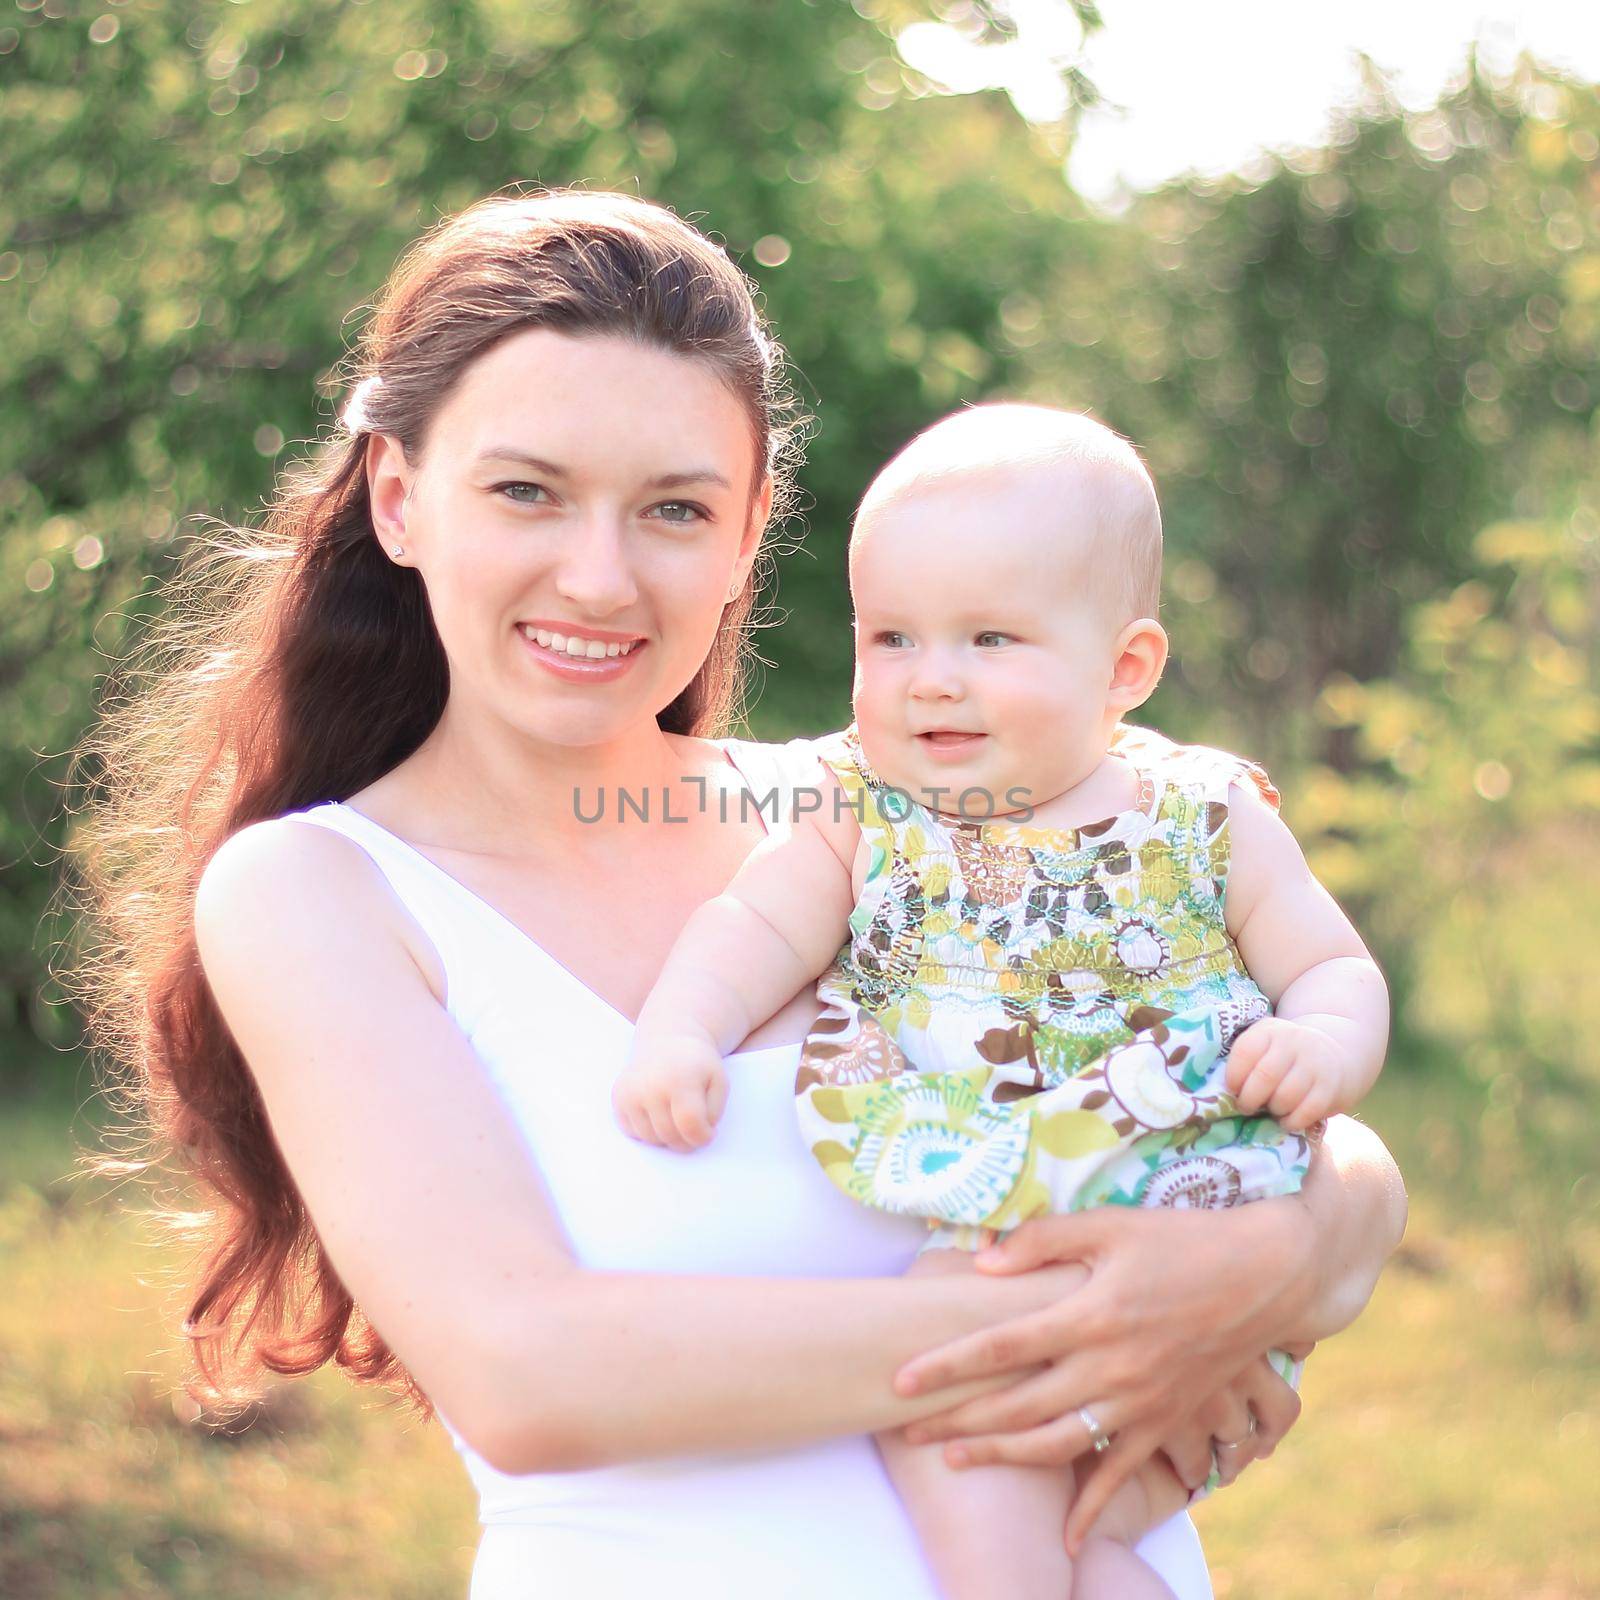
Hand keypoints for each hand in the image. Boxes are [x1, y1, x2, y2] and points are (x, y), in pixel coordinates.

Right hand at [611, 1036, 727, 1151]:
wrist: (668, 1040)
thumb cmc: (697, 1065)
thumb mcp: (719, 1082)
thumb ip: (714, 1113)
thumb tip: (699, 1137)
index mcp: (680, 1079)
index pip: (690, 1125)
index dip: (703, 1137)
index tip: (709, 1133)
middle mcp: (651, 1085)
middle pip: (670, 1136)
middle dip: (686, 1141)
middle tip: (694, 1128)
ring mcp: (630, 1092)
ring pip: (650, 1138)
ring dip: (667, 1137)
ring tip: (677, 1118)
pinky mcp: (618, 1098)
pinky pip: (633, 1132)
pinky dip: (648, 1131)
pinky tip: (658, 1113)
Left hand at [891, 1201, 1315, 1526]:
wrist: (1266, 1278)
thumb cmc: (1182, 1241)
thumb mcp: (1110, 1225)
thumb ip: (1044, 1242)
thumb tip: (984, 1263)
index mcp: (1089, 1314)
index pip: (1000, 1346)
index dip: (946, 1365)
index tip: (900, 1379)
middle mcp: (1109, 1366)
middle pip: (1017, 1404)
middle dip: (957, 1419)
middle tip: (906, 1429)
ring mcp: (1139, 1402)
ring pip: (1056, 1443)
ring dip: (1001, 1457)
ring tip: (955, 1461)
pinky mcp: (1165, 1422)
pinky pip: (1121, 1474)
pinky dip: (1089, 1508)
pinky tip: (1062, 1537)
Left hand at [1226, 1018, 1350, 1132]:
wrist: (1332, 1053)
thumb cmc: (1284, 1056)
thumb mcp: (1264, 1045)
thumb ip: (1245, 1061)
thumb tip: (1221, 1092)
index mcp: (1269, 1031)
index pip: (1245, 1052)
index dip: (1234, 1077)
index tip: (1232, 1090)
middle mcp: (1294, 1042)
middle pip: (1265, 1076)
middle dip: (1250, 1099)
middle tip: (1246, 1107)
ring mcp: (1314, 1063)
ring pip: (1286, 1096)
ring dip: (1273, 1110)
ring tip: (1270, 1110)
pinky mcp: (1331, 1086)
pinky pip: (1307, 1111)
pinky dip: (1292, 1121)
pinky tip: (1286, 1120)